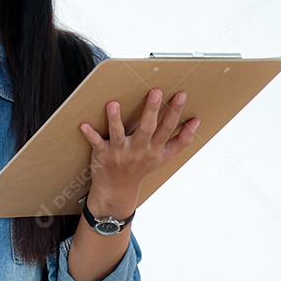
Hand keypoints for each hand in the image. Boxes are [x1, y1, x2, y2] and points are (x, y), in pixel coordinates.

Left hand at [79, 88, 200, 216]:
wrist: (118, 189)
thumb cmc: (142, 167)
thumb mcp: (165, 157)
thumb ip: (181, 140)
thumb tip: (196, 121)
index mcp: (154, 149)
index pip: (168, 128)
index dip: (175, 111)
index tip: (181, 94)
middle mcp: (138, 150)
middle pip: (146, 128)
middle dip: (151, 110)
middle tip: (155, 91)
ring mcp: (119, 152)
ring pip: (118, 134)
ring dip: (115, 119)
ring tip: (113, 104)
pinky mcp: (102, 153)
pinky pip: (96, 143)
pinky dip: (90, 134)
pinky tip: (84, 125)